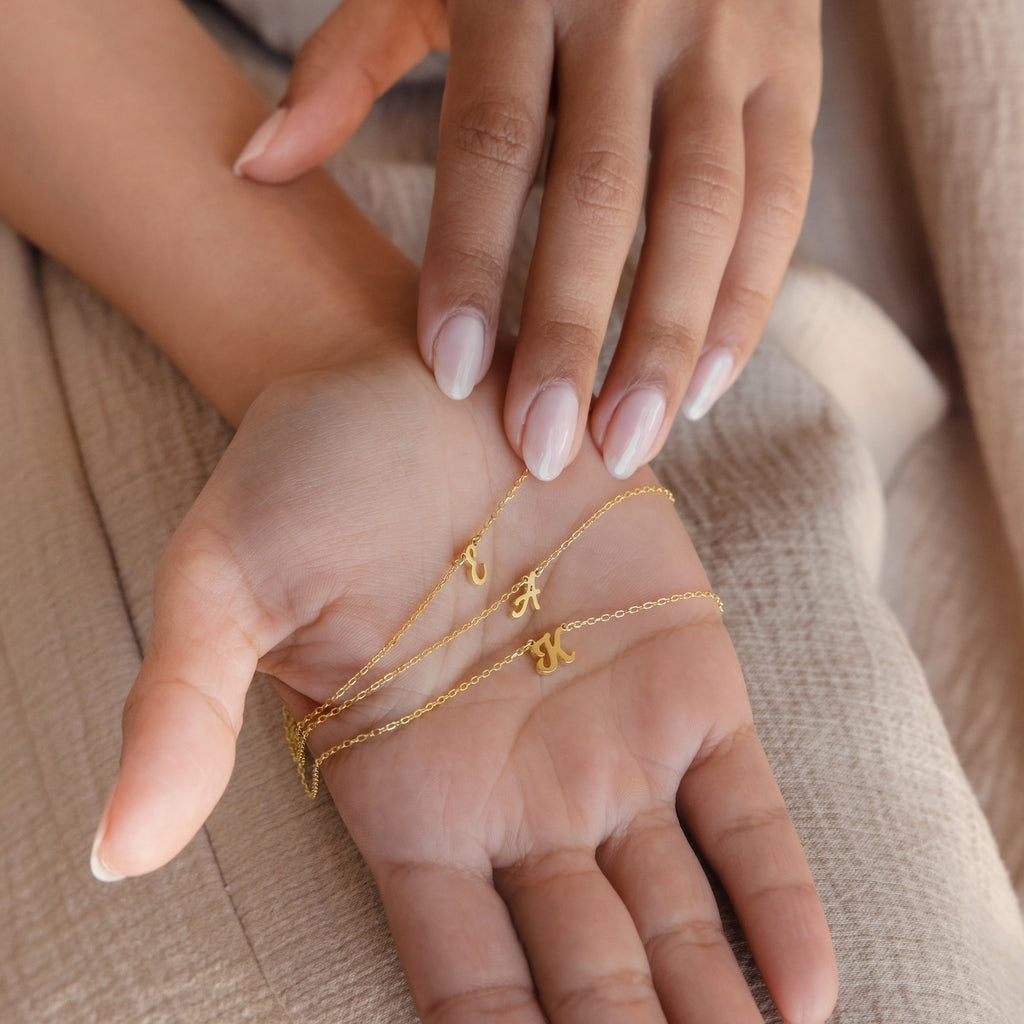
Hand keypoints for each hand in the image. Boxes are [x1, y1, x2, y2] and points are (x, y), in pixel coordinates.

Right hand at [91, 349, 835, 1021]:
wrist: (420, 373)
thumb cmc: (306, 473)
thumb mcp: (226, 582)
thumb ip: (181, 710)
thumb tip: (114, 849)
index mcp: (409, 801)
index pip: (467, 976)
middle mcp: (517, 795)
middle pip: (588, 971)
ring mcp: (610, 743)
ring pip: (675, 914)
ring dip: (716, 1006)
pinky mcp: (687, 676)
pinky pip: (743, 810)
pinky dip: (776, 896)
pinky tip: (808, 986)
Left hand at [233, 0, 821, 480]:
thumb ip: (347, 63)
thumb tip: (255, 166)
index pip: (492, 144)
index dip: (469, 263)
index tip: (449, 376)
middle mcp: (636, 8)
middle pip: (601, 194)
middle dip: (569, 333)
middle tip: (540, 450)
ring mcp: (728, 37)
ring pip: (703, 209)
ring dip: (665, 339)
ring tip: (627, 444)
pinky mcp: (795, 69)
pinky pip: (782, 199)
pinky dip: (748, 298)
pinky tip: (705, 387)